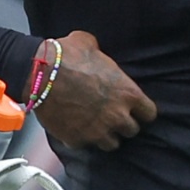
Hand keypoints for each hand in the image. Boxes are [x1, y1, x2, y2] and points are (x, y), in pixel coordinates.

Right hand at [33, 30, 157, 149]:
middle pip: (132, 131)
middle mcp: (117, 116)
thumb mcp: (90, 44)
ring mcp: (97, 131)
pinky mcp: (77, 140)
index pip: (149, 113)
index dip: (141, 111)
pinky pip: (85, 145)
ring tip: (96, 126)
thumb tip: (95, 51)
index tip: (135, 109)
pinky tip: (75, 127)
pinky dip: (82, 138)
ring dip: (106, 135)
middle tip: (112, 116)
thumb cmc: (67, 56)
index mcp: (127, 93)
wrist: (39, 74)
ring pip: (112, 144)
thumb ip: (101, 55)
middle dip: (123, 123)